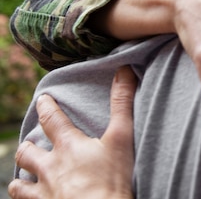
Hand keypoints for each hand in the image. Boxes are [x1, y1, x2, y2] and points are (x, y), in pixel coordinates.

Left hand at [9, 66, 136, 198]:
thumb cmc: (113, 179)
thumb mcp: (123, 137)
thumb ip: (122, 103)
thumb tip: (124, 70)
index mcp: (68, 146)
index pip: (51, 118)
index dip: (46, 106)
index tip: (42, 99)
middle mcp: (50, 167)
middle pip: (28, 152)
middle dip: (29, 146)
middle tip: (32, 144)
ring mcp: (44, 192)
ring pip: (19, 183)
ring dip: (22, 177)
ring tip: (26, 175)